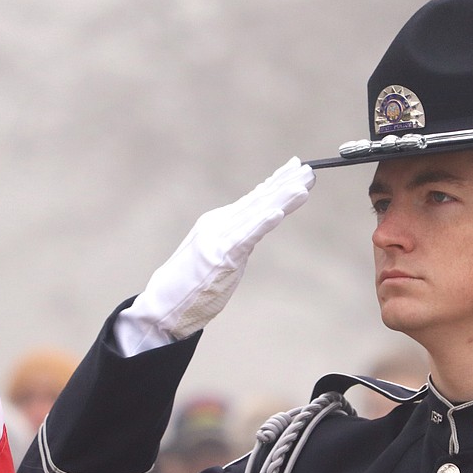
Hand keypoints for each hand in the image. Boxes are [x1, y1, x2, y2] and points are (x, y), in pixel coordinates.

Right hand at [115, 157, 315, 355]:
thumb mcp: (214, 254)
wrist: (162, 305)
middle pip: (258, 200)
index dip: (276, 182)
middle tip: (310, 169)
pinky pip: (246, 238)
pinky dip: (262, 224)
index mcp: (217, 222)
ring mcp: (218, 239)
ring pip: (257, 214)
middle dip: (286, 184)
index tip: (296, 167)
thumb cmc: (189, 285)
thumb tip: (255, 228)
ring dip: (281, 199)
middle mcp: (218, 224)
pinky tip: (278, 213)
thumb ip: (234, 238)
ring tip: (303, 185)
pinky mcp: (221, 257)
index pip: (252, 198)